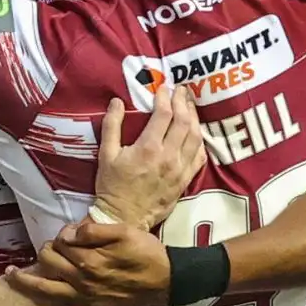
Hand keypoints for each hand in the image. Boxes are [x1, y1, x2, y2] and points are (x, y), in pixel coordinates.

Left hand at [8, 221, 170, 305]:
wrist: (166, 280)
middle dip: (45, 252)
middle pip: (49, 263)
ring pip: (45, 291)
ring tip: (8, 275)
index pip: (62, 243)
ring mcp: (83, 299)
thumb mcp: (124, 231)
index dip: (63, 235)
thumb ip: (94, 230)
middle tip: (52, 248)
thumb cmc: (147, 252)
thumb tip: (69, 233)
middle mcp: (81, 280)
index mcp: (90, 259)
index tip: (71, 233)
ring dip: (24, 283)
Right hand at [92, 86, 205, 229]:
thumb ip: (112, 126)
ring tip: (190, 106)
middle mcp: (168, 156)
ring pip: (195, 137)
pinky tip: (196, 132)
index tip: (163, 88)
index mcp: (148, 148)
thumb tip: (117, 101)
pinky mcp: (185, 180)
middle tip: (181, 90)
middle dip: (183, 102)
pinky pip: (199, 156)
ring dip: (194, 118)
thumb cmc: (112, 186)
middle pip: (184, 121)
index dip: (165, 97)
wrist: (124, 218)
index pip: (164, 114)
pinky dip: (200, 141)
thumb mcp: (105, 154)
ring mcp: (180, 169)